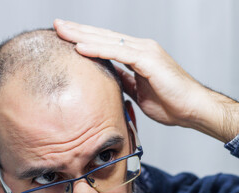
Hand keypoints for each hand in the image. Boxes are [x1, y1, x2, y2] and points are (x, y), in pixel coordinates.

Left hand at [53, 19, 238, 141]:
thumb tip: (109, 75)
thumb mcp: (138, 89)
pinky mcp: (148, 60)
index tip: (66, 36)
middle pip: (102, 37)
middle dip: (78, 30)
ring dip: (82, 36)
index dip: (84, 38)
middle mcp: (139, 48)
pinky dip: (98, 50)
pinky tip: (81, 48)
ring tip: (62, 31)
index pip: (105, 43)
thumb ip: (124, 79)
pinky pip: (118, 53)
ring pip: (107, 41)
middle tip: (57, 25)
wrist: (192, 108)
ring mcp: (144, 51)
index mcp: (136, 54)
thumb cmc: (169, 101)